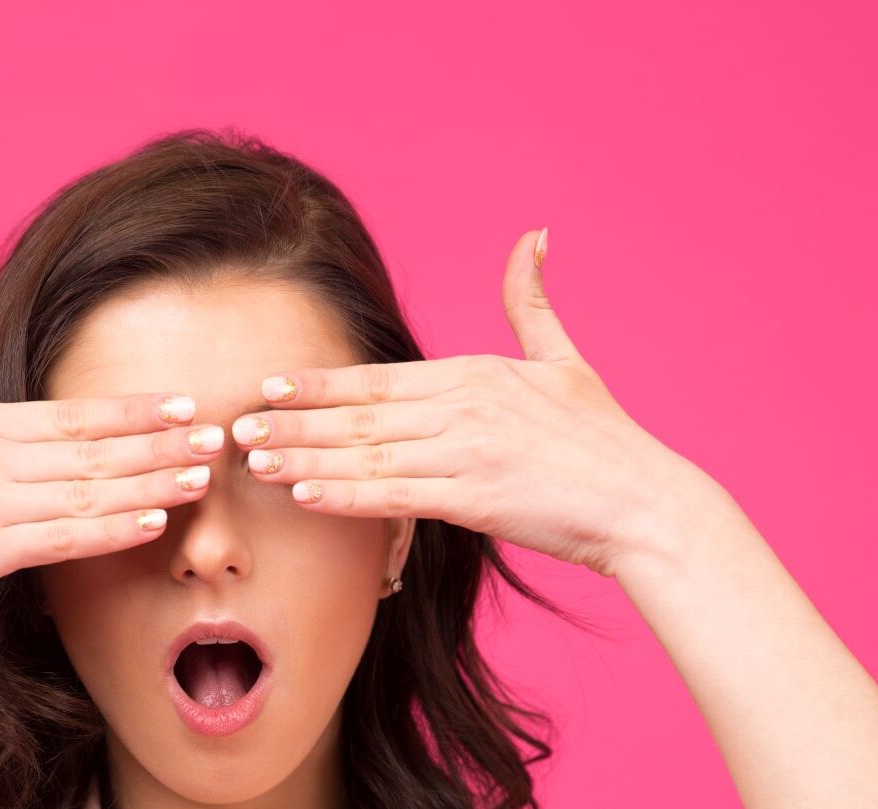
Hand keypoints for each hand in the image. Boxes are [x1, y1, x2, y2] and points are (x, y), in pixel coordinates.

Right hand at [0, 275, 225, 620]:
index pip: (72, 413)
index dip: (132, 409)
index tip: (181, 403)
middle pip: (94, 447)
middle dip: (161, 440)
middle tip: (218, 433)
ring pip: (91, 489)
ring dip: (152, 482)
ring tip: (204, 476)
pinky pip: (63, 538)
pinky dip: (112, 528)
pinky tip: (153, 522)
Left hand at [231, 229, 709, 578]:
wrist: (642, 502)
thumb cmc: (603, 440)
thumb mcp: (565, 361)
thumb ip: (534, 303)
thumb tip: (535, 236)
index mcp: (475, 374)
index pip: (378, 380)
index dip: (319, 384)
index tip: (269, 387)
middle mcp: (462, 407)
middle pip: (359, 415)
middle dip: (293, 422)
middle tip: (235, 428)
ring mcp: (466, 451)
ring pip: (365, 454)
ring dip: (304, 457)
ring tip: (253, 462)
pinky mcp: (475, 498)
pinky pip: (395, 496)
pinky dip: (346, 494)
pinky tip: (305, 494)